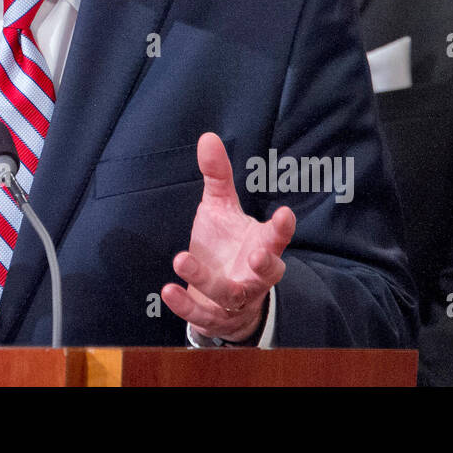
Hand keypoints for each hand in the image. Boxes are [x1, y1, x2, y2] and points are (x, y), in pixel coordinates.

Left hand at [162, 133, 295, 343]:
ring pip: (229, 294)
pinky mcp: (214, 315)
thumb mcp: (221, 208)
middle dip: (265, 265)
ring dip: (206, 280)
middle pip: (267, 273)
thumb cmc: (226, 245)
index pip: (278, 237)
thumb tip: (208, 136)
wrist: (221, 296)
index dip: (283, 228)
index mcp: (262, 245)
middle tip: (257, 253)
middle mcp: (254, 275)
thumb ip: (218, 177)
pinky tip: (167, 290)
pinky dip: (185, 305)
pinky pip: (202, 314)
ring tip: (181, 259)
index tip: (285, 213)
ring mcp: (236, 298)